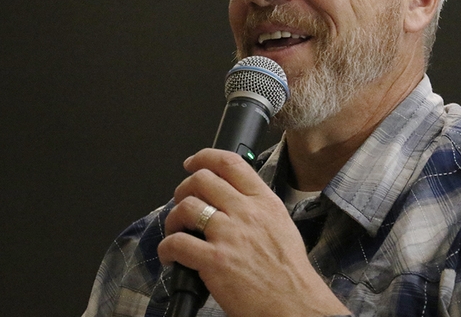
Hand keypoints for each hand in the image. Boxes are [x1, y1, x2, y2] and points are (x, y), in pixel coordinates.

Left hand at [157, 148, 349, 316]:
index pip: (230, 163)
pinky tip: (171, 256)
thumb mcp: (281, 225)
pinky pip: (177, 243)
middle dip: (183, 189)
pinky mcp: (214, 260)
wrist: (294, 304)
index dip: (204, 157)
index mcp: (264, 202)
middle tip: (182, 202)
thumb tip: (232, 198)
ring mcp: (229, 235)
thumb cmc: (288, 272)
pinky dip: (166, 248)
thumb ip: (257, 207)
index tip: (192, 163)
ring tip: (176, 231)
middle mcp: (246, 213)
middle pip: (201, 180)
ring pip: (186, 207)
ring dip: (173, 218)